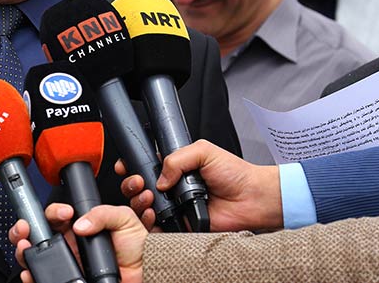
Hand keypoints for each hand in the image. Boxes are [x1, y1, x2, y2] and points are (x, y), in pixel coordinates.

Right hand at [10, 204, 145, 282]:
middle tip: (25, 228)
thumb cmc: (138, 247)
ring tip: (24, 247)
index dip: (54, 212)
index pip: (56, 216)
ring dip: (23, 250)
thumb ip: (103, 214)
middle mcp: (70, 245)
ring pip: (35, 256)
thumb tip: (80, 223)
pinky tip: (30, 272)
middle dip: (25, 229)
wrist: (148, 272)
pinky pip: (45, 278)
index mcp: (79, 227)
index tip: (65, 214)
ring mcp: (69, 264)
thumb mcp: (124, 219)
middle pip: (37, 235)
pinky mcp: (70, 279)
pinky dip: (32, 276)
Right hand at [117, 139, 282, 231]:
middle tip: (139, 182)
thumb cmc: (235, 174)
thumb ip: (177, 158)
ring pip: (145, 207)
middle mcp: (172, 187)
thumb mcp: (203, 151)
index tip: (126, 166)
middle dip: (132, 184)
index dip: (132, 165)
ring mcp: (176, 206)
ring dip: (140, 201)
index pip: (145, 165)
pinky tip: (154, 214)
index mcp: (175, 167)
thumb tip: (160, 177)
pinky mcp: (181, 225)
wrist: (253, 199)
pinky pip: (159, 227)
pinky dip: (152, 223)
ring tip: (150, 197)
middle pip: (139, 187)